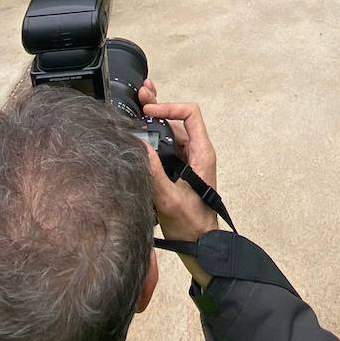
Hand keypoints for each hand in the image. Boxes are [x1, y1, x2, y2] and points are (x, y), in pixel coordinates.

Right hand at [141, 98, 218, 245]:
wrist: (201, 245)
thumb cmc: (191, 225)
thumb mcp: (169, 199)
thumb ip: (154, 172)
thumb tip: (138, 145)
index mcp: (202, 154)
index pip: (190, 115)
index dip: (169, 108)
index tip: (149, 112)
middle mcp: (197, 152)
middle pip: (179, 119)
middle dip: (160, 106)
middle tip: (140, 95)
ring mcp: (189, 160)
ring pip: (172, 131)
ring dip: (155, 119)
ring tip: (138, 106)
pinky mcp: (180, 168)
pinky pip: (168, 145)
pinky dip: (154, 135)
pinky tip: (139, 130)